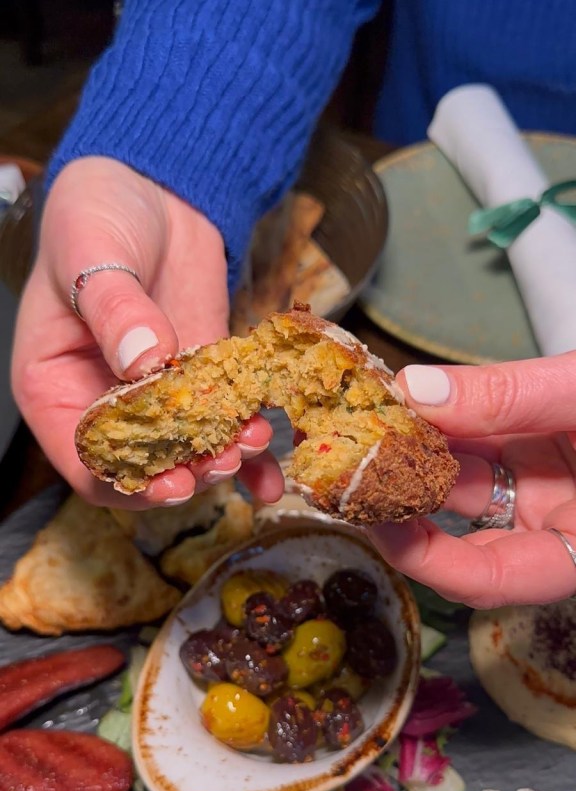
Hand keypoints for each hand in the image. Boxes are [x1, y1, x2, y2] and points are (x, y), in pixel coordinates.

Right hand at [12, 157, 283, 509]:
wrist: (152, 185)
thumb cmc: (96, 214)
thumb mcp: (91, 254)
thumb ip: (115, 309)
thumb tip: (142, 360)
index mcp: (55, 387)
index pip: (84, 459)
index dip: (127, 480)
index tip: (171, 481)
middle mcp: (103, 402)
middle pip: (143, 467)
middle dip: (186, 473)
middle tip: (225, 459)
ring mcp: (157, 396)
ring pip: (189, 453)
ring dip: (224, 460)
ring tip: (255, 442)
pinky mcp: (202, 380)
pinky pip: (224, 425)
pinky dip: (250, 452)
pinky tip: (273, 474)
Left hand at [369, 357, 575, 606]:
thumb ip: (515, 395)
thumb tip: (420, 390)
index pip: (493, 579)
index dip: (431, 561)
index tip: (381, 520)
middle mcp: (554, 528)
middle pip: (464, 535)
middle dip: (405, 502)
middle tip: (350, 467)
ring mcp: (542, 490)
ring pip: (464, 485)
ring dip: (416, 454)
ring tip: (368, 422)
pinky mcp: (534, 452)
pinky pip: (479, 445)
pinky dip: (445, 423)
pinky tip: (408, 399)